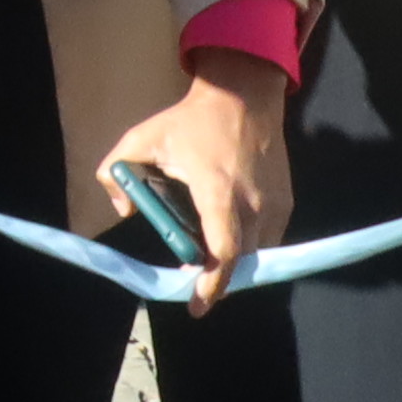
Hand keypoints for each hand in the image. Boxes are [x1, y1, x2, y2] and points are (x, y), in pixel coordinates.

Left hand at [100, 49, 293, 312]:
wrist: (244, 96)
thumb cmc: (191, 120)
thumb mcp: (144, 137)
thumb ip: (117, 170)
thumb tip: (122, 208)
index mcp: (217, 191)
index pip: (224, 251)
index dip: (212, 284)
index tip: (197, 306)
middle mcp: (252, 204)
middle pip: (241, 262)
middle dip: (219, 280)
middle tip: (194, 285)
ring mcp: (273, 205)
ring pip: (257, 254)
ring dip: (234, 264)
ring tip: (208, 258)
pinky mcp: (285, 203)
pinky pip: (268, 240)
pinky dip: (249, 248)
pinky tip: (227, 237)